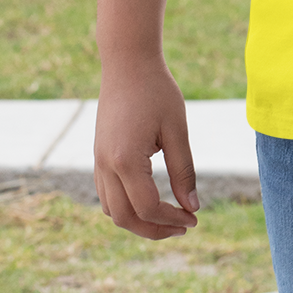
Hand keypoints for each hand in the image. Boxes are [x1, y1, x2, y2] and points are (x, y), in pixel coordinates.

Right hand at [95, 62, 199, 239]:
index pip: (148, 207)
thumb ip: (183, 170)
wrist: (127, 63)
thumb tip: (193, 207)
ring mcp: (98, 162)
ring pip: (112, 211)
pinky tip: (150, 200)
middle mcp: (105, 166)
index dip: (172, 218)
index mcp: (126, 160)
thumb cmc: (157, 91)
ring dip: (139, 221)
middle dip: (154, 229)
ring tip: (168, 217)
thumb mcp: (176, 129)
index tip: (194, 219)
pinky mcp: (98, 157)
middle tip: (183, 226)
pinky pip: (107, 195)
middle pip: (125, 218)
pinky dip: (126, 206)